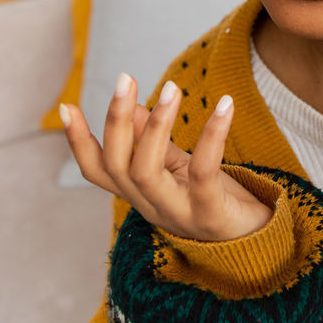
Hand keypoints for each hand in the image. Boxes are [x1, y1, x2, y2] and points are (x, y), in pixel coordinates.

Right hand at [59, 72, 274, 241]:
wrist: (257, 244)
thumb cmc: (215, 199)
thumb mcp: (178, 168)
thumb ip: (153, 143)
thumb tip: (131, 107)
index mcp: (140, 193)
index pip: (98, 171)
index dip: (78, 143)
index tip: (65, 107)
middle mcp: (151, 206)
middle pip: (118, 166)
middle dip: (115, 120)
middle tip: (125, 77)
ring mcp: (178, 214)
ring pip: (147, 171)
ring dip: (156, 125)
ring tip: (172, 89)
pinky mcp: (210, 215)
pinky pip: (203, 172)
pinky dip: (212, 135)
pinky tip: (225, 104)